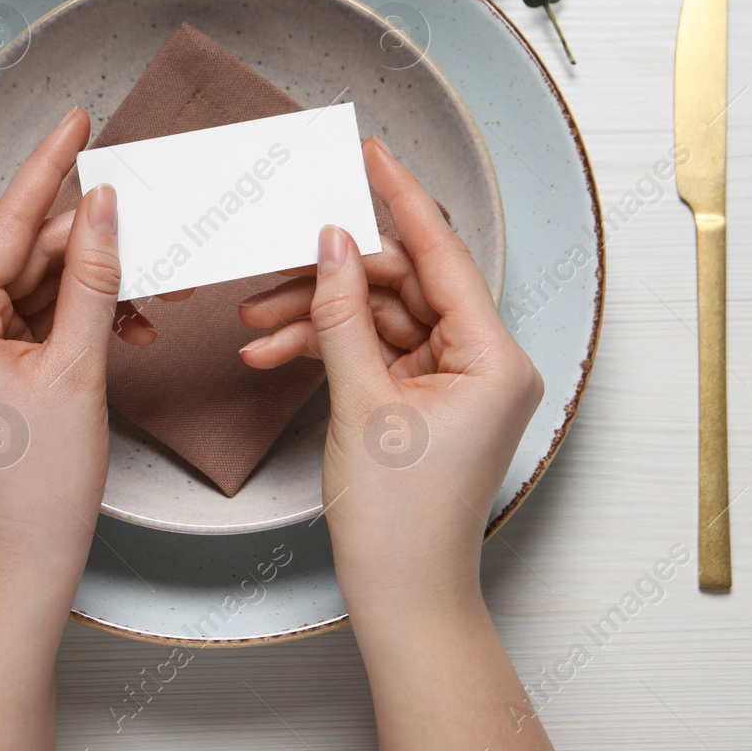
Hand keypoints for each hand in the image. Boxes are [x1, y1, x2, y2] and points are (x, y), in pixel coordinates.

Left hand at [0, 107, 128, 577]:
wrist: (19, 563)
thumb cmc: (34, 486)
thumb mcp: (77, 371)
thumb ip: (94, 281)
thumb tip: (106, 210)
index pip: (6, 224)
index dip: (48, 167)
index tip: (75, 119)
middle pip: (26, 254)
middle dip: (94, 241)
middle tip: (152, 214)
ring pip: (37, 286)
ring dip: (97, 283)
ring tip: (159, 278)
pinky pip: (37, 319)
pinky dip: (83, 317)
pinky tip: (132, 321)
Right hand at [239, 135, 542, 593]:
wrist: (404, 596)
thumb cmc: (403, 521)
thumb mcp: (362, 404)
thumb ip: (342, 313)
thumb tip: (329, 244)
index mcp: (494, 356)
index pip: (443, 254)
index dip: (403, 199)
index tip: (373, 154)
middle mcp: (484, 362)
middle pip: (403, 284)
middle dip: (331, 277)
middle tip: (273, 268)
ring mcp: (455, 381)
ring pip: (380, 316)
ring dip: (318, 315)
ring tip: (257, 323)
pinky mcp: (425, 400)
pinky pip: (375, 351)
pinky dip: (328, 348)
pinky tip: (276, 350)